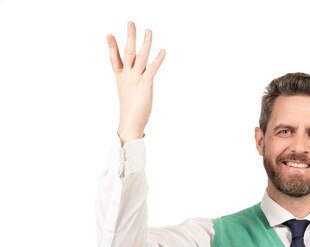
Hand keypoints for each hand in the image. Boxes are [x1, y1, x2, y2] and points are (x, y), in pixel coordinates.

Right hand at [106, 21, 165, 143]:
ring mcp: (135, 78)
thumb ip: (129, 86)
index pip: (114, 59)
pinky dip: (158, 59)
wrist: (130, 122)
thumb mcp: (127, 95)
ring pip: (140, 56)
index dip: (111, 47)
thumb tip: (133, 87)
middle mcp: (127, 76)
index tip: (109, 35)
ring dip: (145, 42)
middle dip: (129, 36)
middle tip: (130, 23)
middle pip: (127, 51)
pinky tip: (163, 50)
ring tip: (148, 30)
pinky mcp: (146, 83)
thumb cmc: (131, 111)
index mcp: (120, 78)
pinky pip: (152, 67)